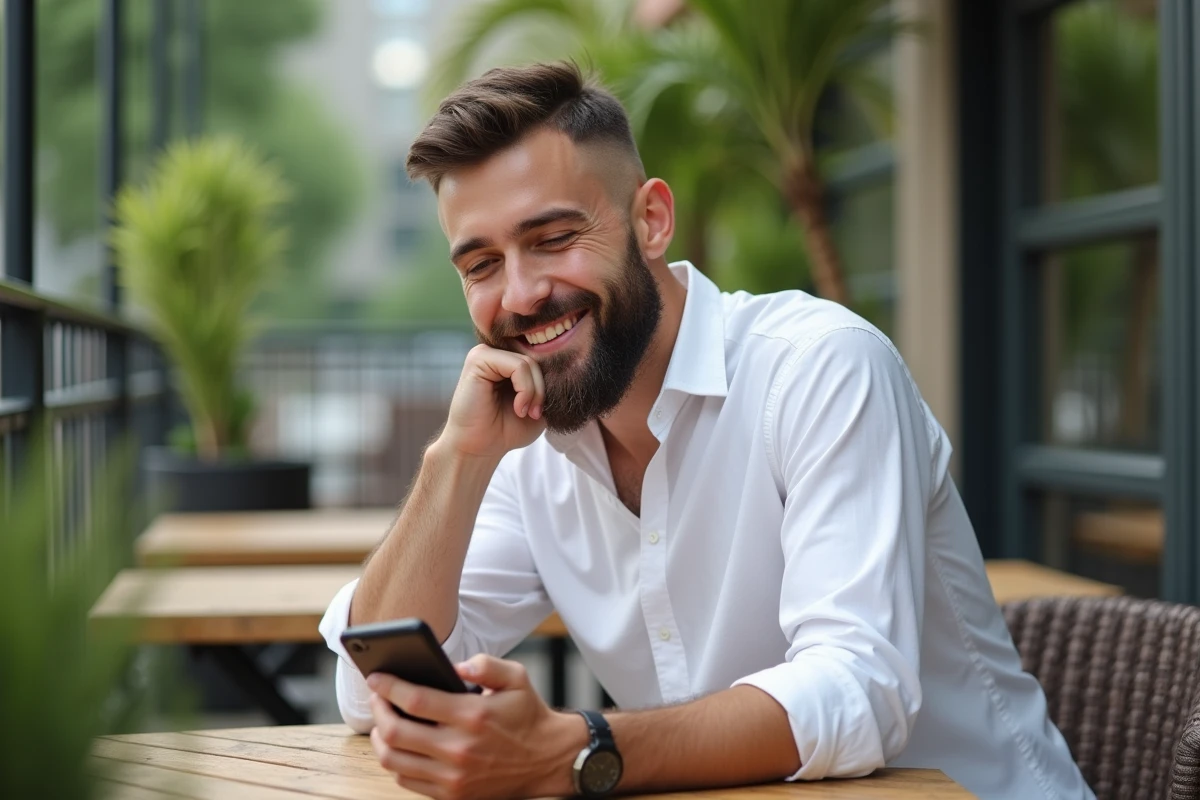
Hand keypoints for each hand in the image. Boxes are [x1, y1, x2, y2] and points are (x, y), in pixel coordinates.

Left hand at [367, 655, 583, 799]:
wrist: (547, 759)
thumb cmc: (528, 715)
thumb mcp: (516, 677)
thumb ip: (486, 664)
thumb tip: (455, 666)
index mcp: (473, 716)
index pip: (415, 700)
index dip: (389, 687)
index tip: (376, 677)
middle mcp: (459, 749)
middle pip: (394, 732)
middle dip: (378, 710)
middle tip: (377, 697)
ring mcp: (453, 776)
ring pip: (394, 760)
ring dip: (380, 739)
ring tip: (384, 722)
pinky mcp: (452, 794)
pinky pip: (407, 781)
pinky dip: (396, 762)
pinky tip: (401, 746)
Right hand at [438, 345, 546, 459]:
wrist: (480, 448)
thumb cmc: (506, 430)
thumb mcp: (537, 406)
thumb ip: (548, 385)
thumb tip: (565, 367)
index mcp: (508, 360)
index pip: (541, 358)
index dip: (550, 382)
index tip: (543, 410)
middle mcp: (496, 352)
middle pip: (537, 359)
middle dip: (543, 389)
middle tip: (535, 414)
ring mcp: (486, 352)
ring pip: (529, 363)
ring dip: (535, 392)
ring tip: (525, 412)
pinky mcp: (479, 358)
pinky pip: (518, 366)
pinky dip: (525, 390)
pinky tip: (519, 408)